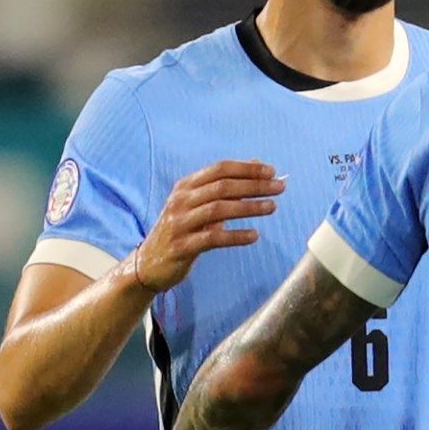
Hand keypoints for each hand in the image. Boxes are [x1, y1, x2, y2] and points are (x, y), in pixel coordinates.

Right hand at [129, 161, 285, 291]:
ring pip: (218, 209)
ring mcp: (179, 223)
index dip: (247, 168)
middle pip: (222, 186)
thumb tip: (257, 165)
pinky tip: (254, 235)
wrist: (149, 264)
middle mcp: (180, 201)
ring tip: (272, 207)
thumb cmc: (181, 231)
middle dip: (254, 185)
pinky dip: (236, 236)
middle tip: (279, 187)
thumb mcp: (199, 205)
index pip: (219, 169)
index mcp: (185, 186)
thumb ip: (225, 187)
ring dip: (249, 207)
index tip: (271, 171)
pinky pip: (213, 238)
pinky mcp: (181, 246)